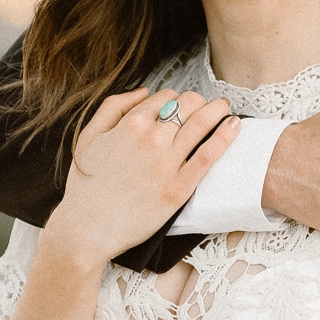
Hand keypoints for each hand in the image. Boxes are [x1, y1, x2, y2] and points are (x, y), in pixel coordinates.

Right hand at [44, 88, 237, 268]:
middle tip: (205, 107)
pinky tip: (234, 125)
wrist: (87, 229)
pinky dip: (225, 136)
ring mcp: (167, 163)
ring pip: (202, 122)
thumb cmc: (86, 186)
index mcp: (130, 124)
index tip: (180, 107)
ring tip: (225, 109)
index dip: (175, 99)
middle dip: (198, 101)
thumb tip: (145, 90)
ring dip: (218, 109)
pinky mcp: (179, 188)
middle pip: (188, 104)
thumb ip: (113, 107)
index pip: (165, 96)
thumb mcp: (88, 136)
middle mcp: (151, 138)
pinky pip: (209, 155)